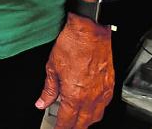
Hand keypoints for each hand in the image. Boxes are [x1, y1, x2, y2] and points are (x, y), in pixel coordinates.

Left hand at [36, 14, 114, 128]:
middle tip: (66, 127)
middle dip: (73, 128)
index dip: (61, 127)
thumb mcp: (52, 68)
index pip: (67, 121)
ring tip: (78, 123)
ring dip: (86, 122)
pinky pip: (105, 106)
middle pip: (83, 123)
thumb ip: (48, 89)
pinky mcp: (110, 85)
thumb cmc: (72, 45)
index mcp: (74, 95)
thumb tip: (42, 102)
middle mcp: (91, 97)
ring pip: (96, 117)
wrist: (90, 32)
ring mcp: (102, 92)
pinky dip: (97, 111)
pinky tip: (92, 109)